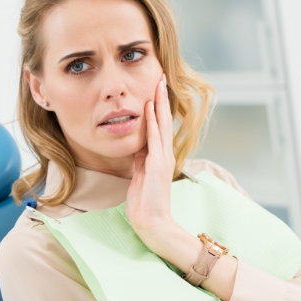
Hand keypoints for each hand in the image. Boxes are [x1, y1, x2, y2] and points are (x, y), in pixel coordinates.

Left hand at [125, 73, 237, 300]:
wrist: (153, 223)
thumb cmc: (145, 203)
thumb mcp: (140, 175)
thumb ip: (140, 159)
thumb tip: (137, 145)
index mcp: (158, 157)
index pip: (158, 126)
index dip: (156, 107)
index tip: (154, 88)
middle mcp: (164, 154)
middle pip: (163, 120)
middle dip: (160, 98)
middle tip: (160, 77)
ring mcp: (162, 159)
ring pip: (161, 125)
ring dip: (158, 104)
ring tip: (158, 84)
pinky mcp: (157, 166)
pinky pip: (154, 140)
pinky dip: (153, 123)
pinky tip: (150, 109)